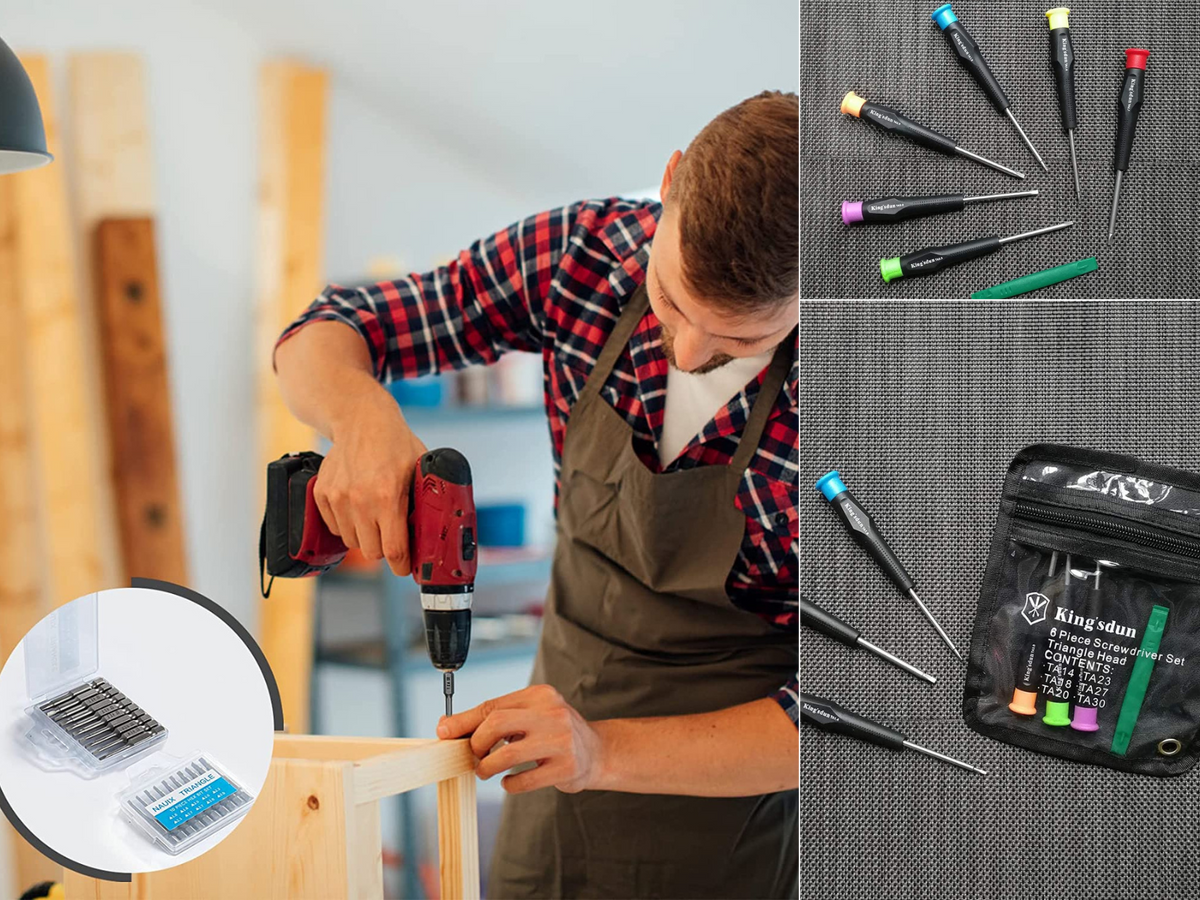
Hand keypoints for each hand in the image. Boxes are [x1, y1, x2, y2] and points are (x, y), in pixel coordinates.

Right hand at [313, 389, 426, 574]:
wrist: (360, 420)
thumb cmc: (395, 444)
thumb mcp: (421, 468)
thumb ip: (426, 499)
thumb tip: (435, 530)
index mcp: (388, 496)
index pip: (393, 549)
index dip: (402, 565)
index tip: (407, 568)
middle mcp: (360, 500)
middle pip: (372, 552)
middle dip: (385, 550)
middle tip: (393, 538)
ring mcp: (338, 498)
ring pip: (352, 542)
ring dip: (365, 537)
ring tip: (375, 518)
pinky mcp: (322, 494)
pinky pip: (335, 528)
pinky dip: (347, 525)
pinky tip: (359, 508)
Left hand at [437, 684, 605, 793]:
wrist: (597, 752)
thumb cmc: (553, 734)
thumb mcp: (529, 716)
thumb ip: (493, 719)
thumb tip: (446, 728)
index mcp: (540, 695)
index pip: (492, 706)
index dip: (464, 722)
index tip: (444, 734)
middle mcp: (552, 713)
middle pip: (496, 723)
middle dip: (476, 744)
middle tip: (474, 756)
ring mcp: (561, 740)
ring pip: (507, 755)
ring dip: (487, 767)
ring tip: (486, 771)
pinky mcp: (566, 767)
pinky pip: (523, 780)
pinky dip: (509, 785)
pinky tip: (510, 782)